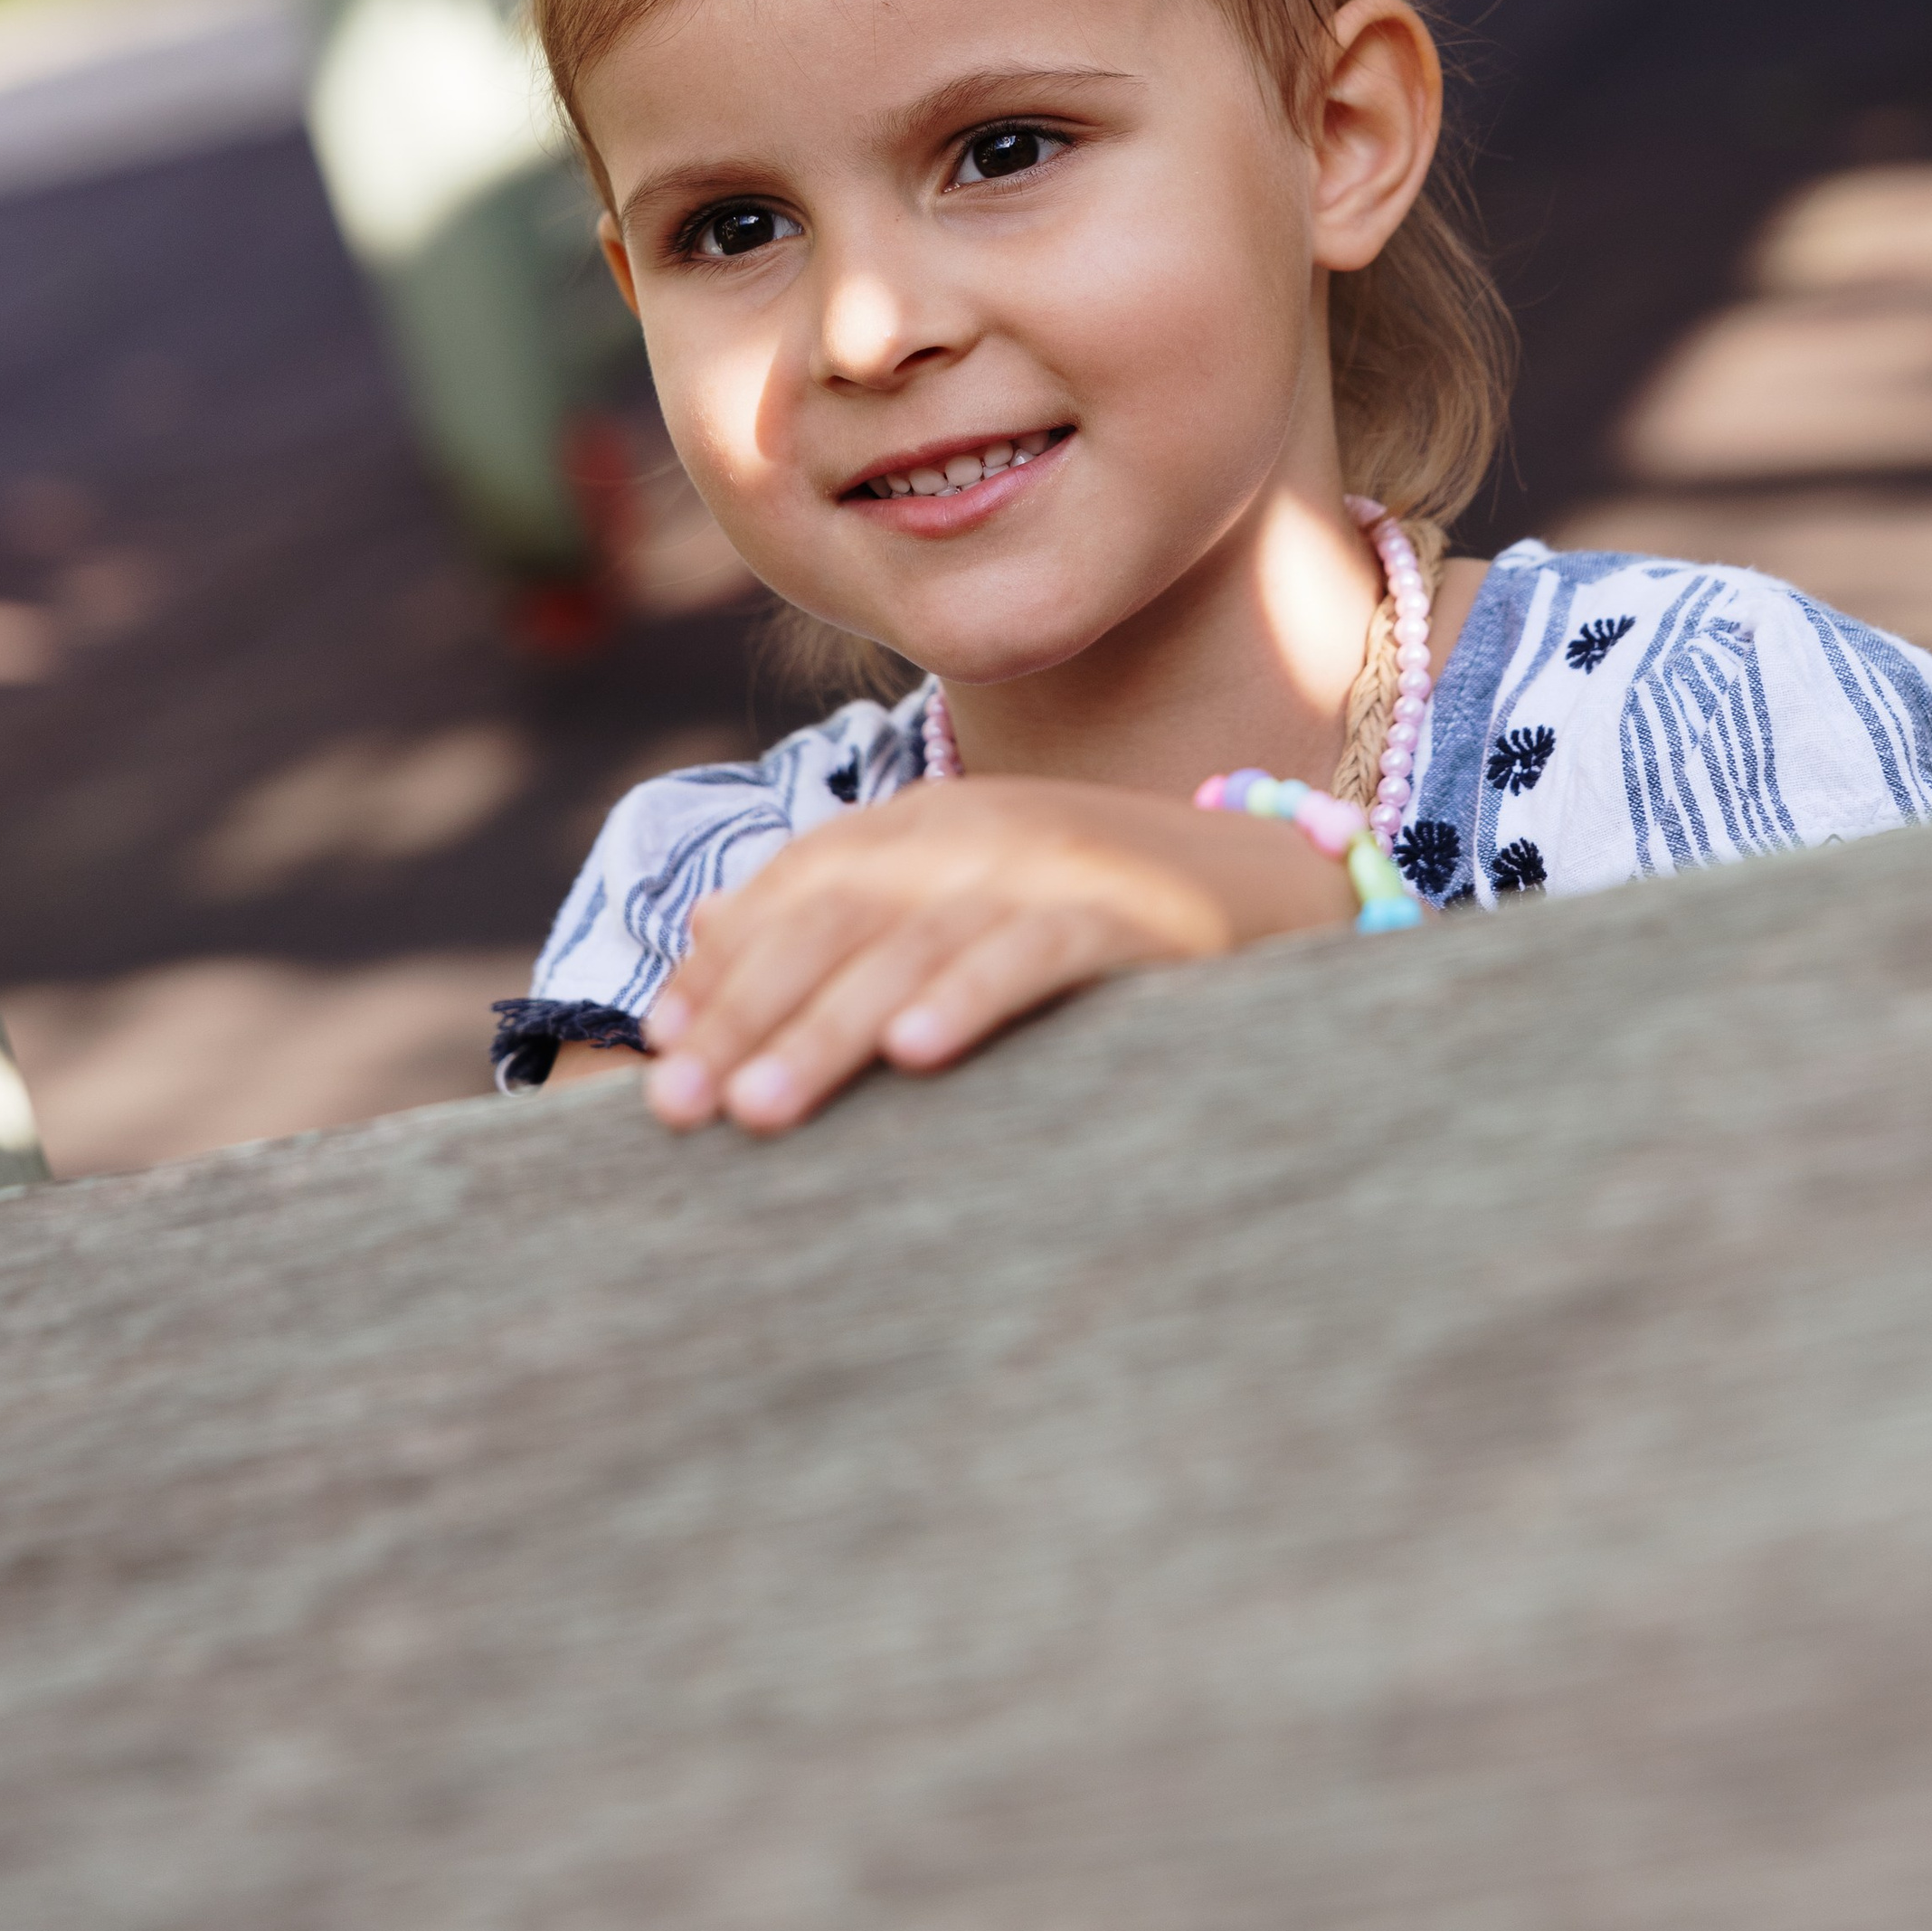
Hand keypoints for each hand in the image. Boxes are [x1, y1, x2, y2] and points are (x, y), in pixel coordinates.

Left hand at [640, 777, 1351, 1133]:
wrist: (1271, 880)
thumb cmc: (1090, 908)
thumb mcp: (955, 895)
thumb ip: (839, 909)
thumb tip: (701, 934)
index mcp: (928, 824)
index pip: (799, 885)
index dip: (725, 964)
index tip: (660, 1049)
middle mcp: (978, 828)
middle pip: (837, 919)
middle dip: (750, 1013)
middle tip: (682, 1106)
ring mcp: (1055, 863)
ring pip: (916, 945)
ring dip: (828, 1027)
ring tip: (760, 1106)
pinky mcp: (1133, 910)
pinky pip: (1037, 953)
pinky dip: (972, 995)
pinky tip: (917, 1052)